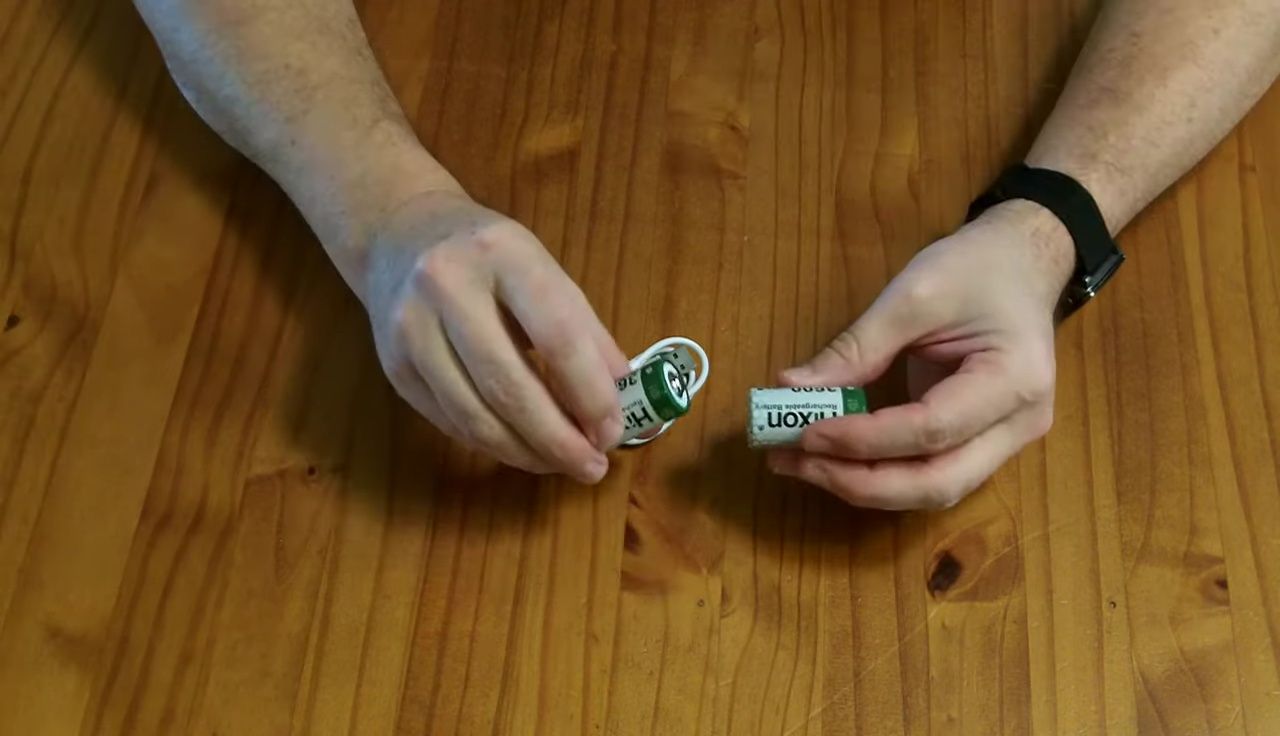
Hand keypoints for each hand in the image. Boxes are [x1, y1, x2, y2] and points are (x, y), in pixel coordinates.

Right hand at [361, 190, 629, 482]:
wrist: (397, 236)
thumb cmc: (488, 256)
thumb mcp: (542, 270)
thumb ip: (586, 331)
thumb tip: (623, 398)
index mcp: (503, 254)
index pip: (557, 335)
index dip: (590, 394)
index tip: (612, 432)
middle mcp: (448, 286)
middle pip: (509, 386)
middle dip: (558, 440)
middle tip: (591, 467)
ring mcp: (411, 328)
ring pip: (474, 415)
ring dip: (525, 453)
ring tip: (560, 465)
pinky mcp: (393, 365)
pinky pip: (450, 421)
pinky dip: (491, 444)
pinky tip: (520, 449)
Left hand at [768, 201, 1076, 509]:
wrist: (1025, 263)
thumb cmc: (977, 268)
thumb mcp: (914, 294)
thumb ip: (857, 347)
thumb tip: (791, 389)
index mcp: (1014, 381)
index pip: (930, 430)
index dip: (863, 440)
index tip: (804, 431)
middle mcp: (1019, 426)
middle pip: (937, 483)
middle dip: (859, 482)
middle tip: (795, 461)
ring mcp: (1007, 442)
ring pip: (933, 491)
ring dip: (864, 486)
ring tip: (802, 464)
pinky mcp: (984, 444)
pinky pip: (930, 475)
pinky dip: (880, 475)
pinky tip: (834, 461)